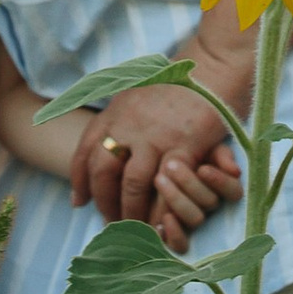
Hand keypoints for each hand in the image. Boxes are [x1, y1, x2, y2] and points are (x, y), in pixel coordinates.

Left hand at [70, 86, 243, 233]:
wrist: (213, 66)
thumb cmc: (178, 83)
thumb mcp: (136, 93)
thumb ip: (118, 117)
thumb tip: (103, 143)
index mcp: (115, 111)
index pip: (85, 150)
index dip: (79, 180)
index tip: (80, 202)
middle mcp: (129, 124)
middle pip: (103, 171)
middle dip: (102, 201)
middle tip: (107, 221)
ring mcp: (155, 136)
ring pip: (131, 184)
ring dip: (129, 210)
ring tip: (132, 226)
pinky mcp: (183, 146)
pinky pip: (166, 186)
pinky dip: (160, 208)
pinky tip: (159, 221)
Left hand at [149, 154, 225, 251]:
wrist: (147, 166)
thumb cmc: (179, 154)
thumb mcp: (201, 149)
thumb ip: (220, 154)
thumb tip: (236, 172)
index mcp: (219, 187)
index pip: (233, 191)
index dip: (221, 182)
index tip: (203, 169)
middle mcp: (208, 208)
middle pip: (210, 202)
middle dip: (190, 182)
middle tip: (170, 164)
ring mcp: (192, 224)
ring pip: (196, 219)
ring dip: (177, 199)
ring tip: (159, 178)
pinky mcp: (175, 238)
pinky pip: (181, 245)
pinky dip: (174, 233)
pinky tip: (164, 219)